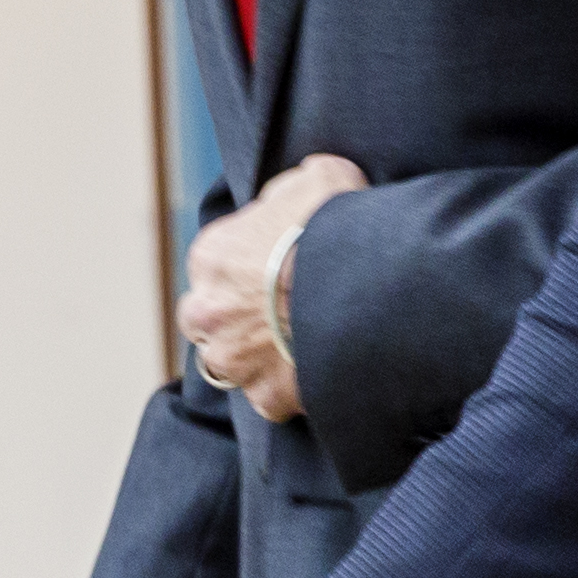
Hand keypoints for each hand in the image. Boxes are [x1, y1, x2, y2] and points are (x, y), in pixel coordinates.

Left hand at [179, 156, 366, 420]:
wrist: (371, 282)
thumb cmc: (339, 224)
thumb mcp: (318, 179)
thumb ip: (292, 191)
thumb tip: (298, 193)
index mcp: (212, 256)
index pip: (213, 267)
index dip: (244, 270)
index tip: (273, 273)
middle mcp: (208, 312)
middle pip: (206, 320)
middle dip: (232, 320)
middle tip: (275, 315)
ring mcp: (234, 359)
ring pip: (232, 364)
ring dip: (255, 357)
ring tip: (296, 347)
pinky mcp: (266, 396)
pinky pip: (272, 398)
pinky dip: (290, 390)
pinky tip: (318, 372)